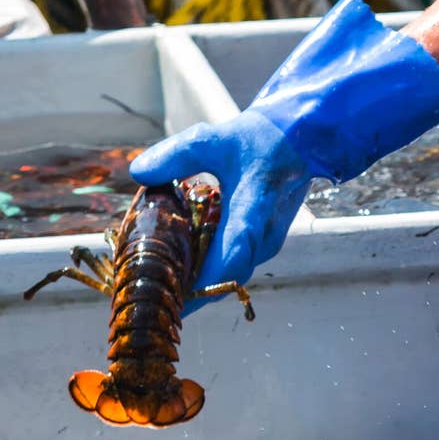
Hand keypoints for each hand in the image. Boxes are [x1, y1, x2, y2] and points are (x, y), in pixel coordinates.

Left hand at [131, 113, 310, 314]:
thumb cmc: (259, 141)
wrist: (300, 143)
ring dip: (195, 284)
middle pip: (225, 277)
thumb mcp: (213, 140)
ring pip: (228, 276)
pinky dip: (204, 272)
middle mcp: (265, 237)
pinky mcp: (261, 246)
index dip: (203, 279)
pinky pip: (231, 267)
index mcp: (255, 209)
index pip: (233, 252)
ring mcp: (265, 245)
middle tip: (149, 299)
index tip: (174, 298)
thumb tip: (138, 172)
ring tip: (156, 288)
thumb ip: (175, 156)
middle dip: (188, 292)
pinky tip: (176, 268)